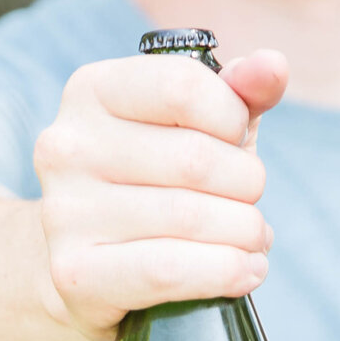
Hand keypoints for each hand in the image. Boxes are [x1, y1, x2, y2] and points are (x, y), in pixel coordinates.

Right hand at [32, 47, 290, 339]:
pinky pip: (170, 271)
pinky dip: (226, 272)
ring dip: (245, 233)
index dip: (232, 118)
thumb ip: (239, 93)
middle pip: (195, 159)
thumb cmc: (153, 184)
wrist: (89, 266)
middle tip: (250, 203)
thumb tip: (273, 66)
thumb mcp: (197, 129)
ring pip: (191, 219)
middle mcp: (66, 146)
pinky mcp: (76, 274)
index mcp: (92, 91)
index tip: (237, 142)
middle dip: (246, 185)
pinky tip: (247, 270)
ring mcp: (65, 212)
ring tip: (253, 239)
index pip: (184, 87)